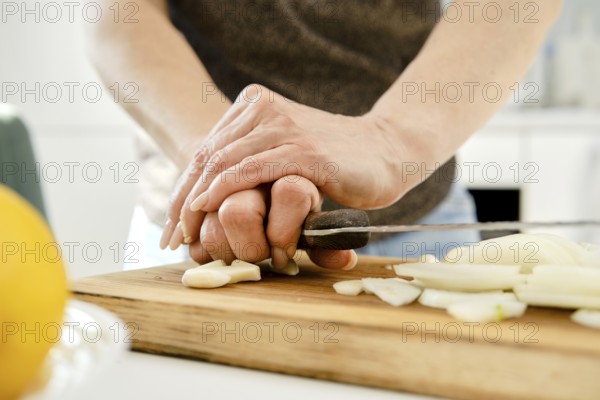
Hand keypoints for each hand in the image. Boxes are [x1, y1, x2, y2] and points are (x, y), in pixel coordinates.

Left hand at [161, 84, 420, 257]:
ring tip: (185, 234)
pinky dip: (224, 192)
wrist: (387, 153)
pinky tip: (208, 210)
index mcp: (256, 105)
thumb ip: (252, 157)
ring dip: (197, 202)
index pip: (207, 150)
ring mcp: (284, 127)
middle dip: (183, 201)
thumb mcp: (285, 151)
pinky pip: (251, 170)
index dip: (183, 188)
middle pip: (207, 157)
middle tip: (170, 236)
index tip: (172, 223)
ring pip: (222, 164)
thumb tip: (209, 190)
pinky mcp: (303, 150)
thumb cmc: (335, 161)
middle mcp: (265, 110)